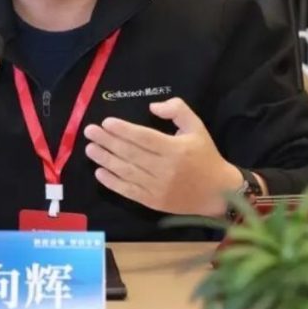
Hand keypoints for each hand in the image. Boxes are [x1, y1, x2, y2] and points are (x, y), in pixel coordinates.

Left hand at [83, 97, 244, 216]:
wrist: (217, 193)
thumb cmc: (205, 156)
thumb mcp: (197, 127)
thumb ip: (177, 110)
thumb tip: (152, 107)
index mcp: (175, 149)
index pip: (144, 138)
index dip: (123, 130)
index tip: (106, 122)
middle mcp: (165, 169)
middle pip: (130, 154)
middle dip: (107, 142)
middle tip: (90, 132)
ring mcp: (157, 188)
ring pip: (126, 172)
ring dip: (105, 160)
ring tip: (90, 149)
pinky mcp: (153, 202)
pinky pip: (128, 191)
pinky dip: (112, 182)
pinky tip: (99, 172)